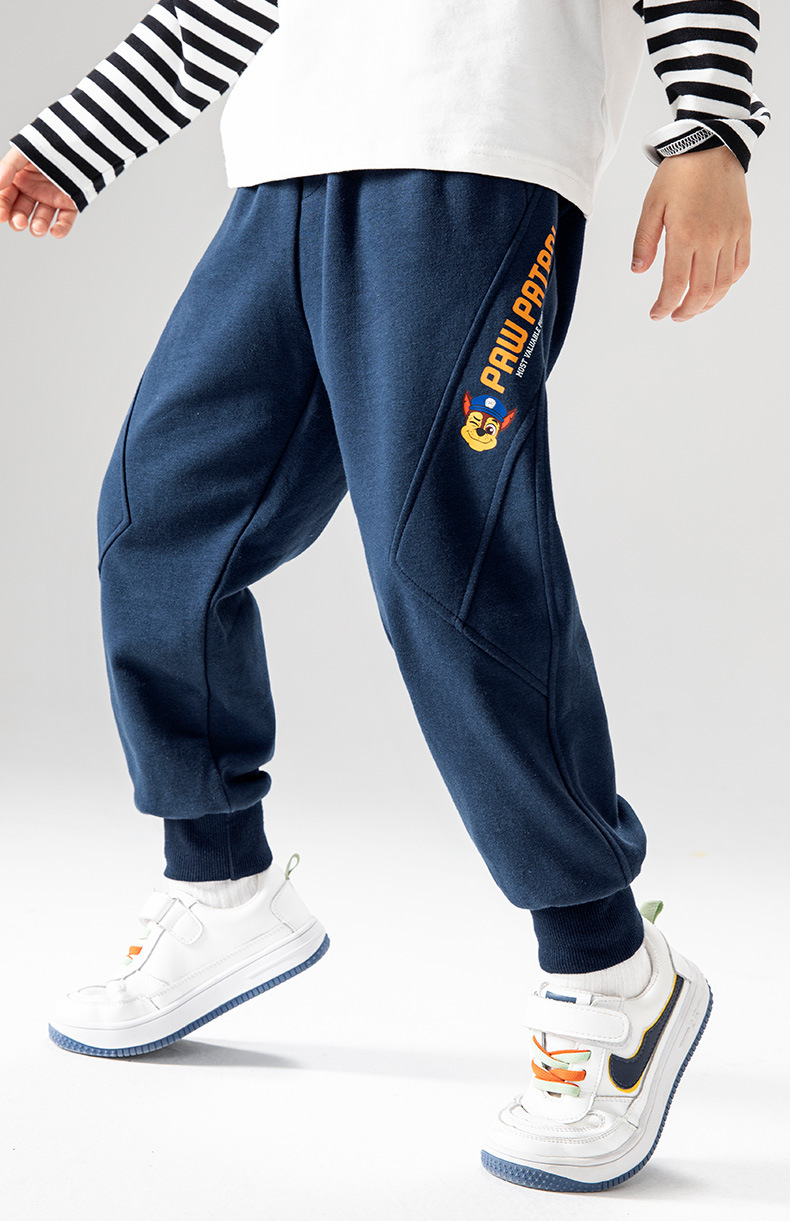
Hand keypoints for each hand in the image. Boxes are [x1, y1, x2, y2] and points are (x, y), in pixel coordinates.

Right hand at [0, 145, 78, 237]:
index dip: (1, 208)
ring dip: (38, 227)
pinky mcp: (70, 203)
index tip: (1, 216)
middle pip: (21, 212)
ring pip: (41, 219)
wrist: (77, 138)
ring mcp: (51, 198)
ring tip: (37, 228)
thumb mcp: (24, 151)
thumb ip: (8, 167)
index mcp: (19, 179)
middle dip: (18, 220)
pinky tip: (55, 232)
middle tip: (19, 223)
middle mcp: (33, 191)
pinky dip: (61, 229)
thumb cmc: (48, 142)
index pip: (5, 198)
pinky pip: (65, 220)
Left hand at [631, 143, 750, 320]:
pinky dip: (729, 283)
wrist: (711, 146)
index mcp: (685, 235)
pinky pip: (741, 266)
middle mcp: (711, 239)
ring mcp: (731, 235)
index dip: (665, 306)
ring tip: (693, 307)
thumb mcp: (651, 206)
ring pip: (723, 284)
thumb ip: (644, 242)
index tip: (656, 314)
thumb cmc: (678, 174)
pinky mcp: (744, 229)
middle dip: (686, 312)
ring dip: (707, 303)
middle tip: (674, 316)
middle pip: (701, 293)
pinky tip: (715, 287)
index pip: (675, 285)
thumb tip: (638, 271)